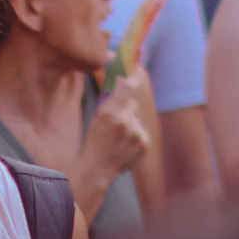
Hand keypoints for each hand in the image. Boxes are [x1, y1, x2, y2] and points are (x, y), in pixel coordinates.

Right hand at [76, 71, 153, 197]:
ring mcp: (135, 133)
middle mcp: (124, 121)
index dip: (131, 77)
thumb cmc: (94, 141)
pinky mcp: (144, 143)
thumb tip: (124, 80)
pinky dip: (136, 136)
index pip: (126, 87)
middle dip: (126, 108)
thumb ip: (111, 100)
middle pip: (132, 103)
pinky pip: (142, 130)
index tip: (134, 69)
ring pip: (136, 118)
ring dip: (131, 123)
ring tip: (119, 138)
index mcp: (108, 113)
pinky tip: (125, 145)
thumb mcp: (97, 117)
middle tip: (116, 121)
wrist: (97, 169)